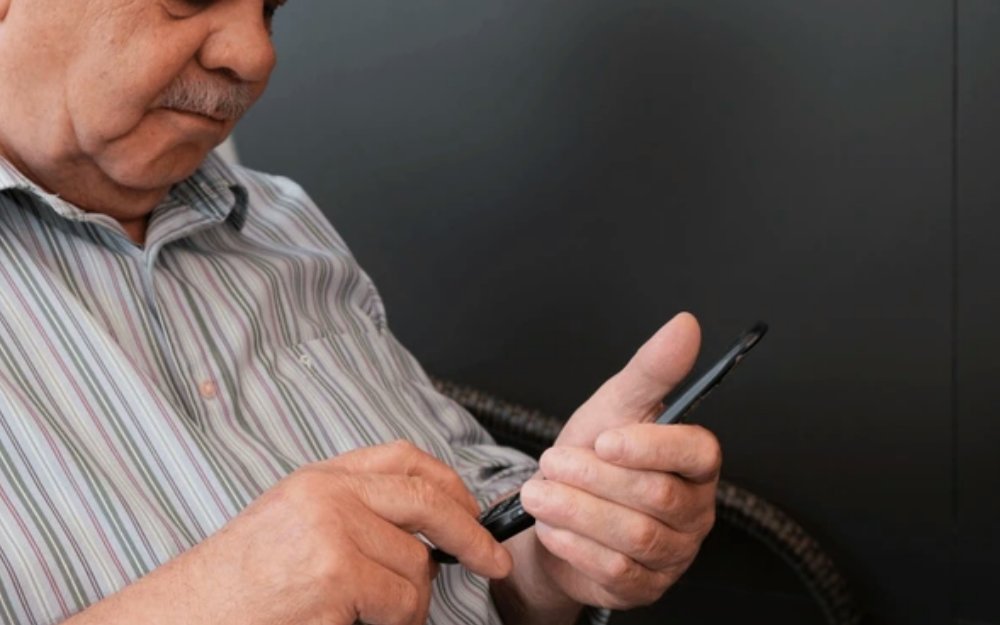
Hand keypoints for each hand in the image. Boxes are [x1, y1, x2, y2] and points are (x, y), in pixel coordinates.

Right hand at [66, 441, 510, 624]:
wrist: (181, 618)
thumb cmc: (234, 585)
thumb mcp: (293, 525)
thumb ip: (352, 513)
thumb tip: (424, 533)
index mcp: (319, 478)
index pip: (403, 458)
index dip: (448, 482)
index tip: (471, 509)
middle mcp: (329, 495)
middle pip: (426, 500)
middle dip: (471, 533)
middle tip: (492, 560)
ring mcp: (333, 531)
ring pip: (417, 567)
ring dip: (410, 602)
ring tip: (370, 614)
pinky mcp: (335, 574)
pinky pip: (399, 604)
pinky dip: (393, 623)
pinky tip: (353, 622)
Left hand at [501, 312, 719, 614]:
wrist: (557, 510)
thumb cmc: (594, 455)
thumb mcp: (615, 406)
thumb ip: (652, 369)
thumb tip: (685, 324)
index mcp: (695, 462)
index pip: (698, 453)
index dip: (651, 446)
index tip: (605, 439)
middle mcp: (694, 510)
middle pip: (657, 496)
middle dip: (595, 478)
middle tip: (552, 462)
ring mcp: (673, 553)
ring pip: (634, 535)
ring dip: (577, 511)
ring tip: (540, 493)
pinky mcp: (644, 586)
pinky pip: (616, 571)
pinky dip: (574, 545)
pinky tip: (550, 527)